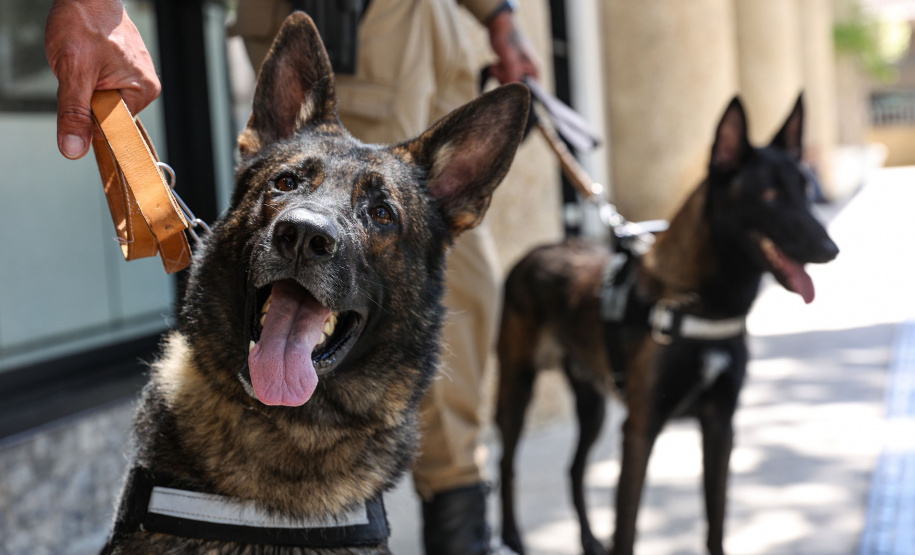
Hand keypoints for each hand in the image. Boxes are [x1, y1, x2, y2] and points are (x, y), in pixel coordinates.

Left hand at [45, 0, 160, 159]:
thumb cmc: (84, 23)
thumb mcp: (73, 72)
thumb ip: (74, 113)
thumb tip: (74, 150)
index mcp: (142, 92)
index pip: (113, 129)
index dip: (89, 120)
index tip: (78, 100)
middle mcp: (145, 88)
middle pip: (109, 116)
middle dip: (87, 101)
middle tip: (80, 74)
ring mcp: (137, 78)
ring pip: (104, 102)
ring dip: (87, 89)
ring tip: (85, 64)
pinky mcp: (128, 71)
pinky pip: (106, 88)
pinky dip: (90, 79)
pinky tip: (88, 61)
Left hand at [487, 10, 539, 83]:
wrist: (499, 26)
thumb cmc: (507, 39)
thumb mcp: (510, 60)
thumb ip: (512, 76)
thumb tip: (512, 92)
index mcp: (534, 69)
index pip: (530, 90)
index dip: (518, 90)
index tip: (508, 82)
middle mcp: (529, 71)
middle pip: (517, 88)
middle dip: (506, 79)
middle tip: (501, 67)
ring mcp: (520, 69)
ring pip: (508, 83)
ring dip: (499, 75)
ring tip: (498, 63)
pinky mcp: (511, 67)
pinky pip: (503, 77)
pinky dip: (497, 72)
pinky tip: (496, 63)